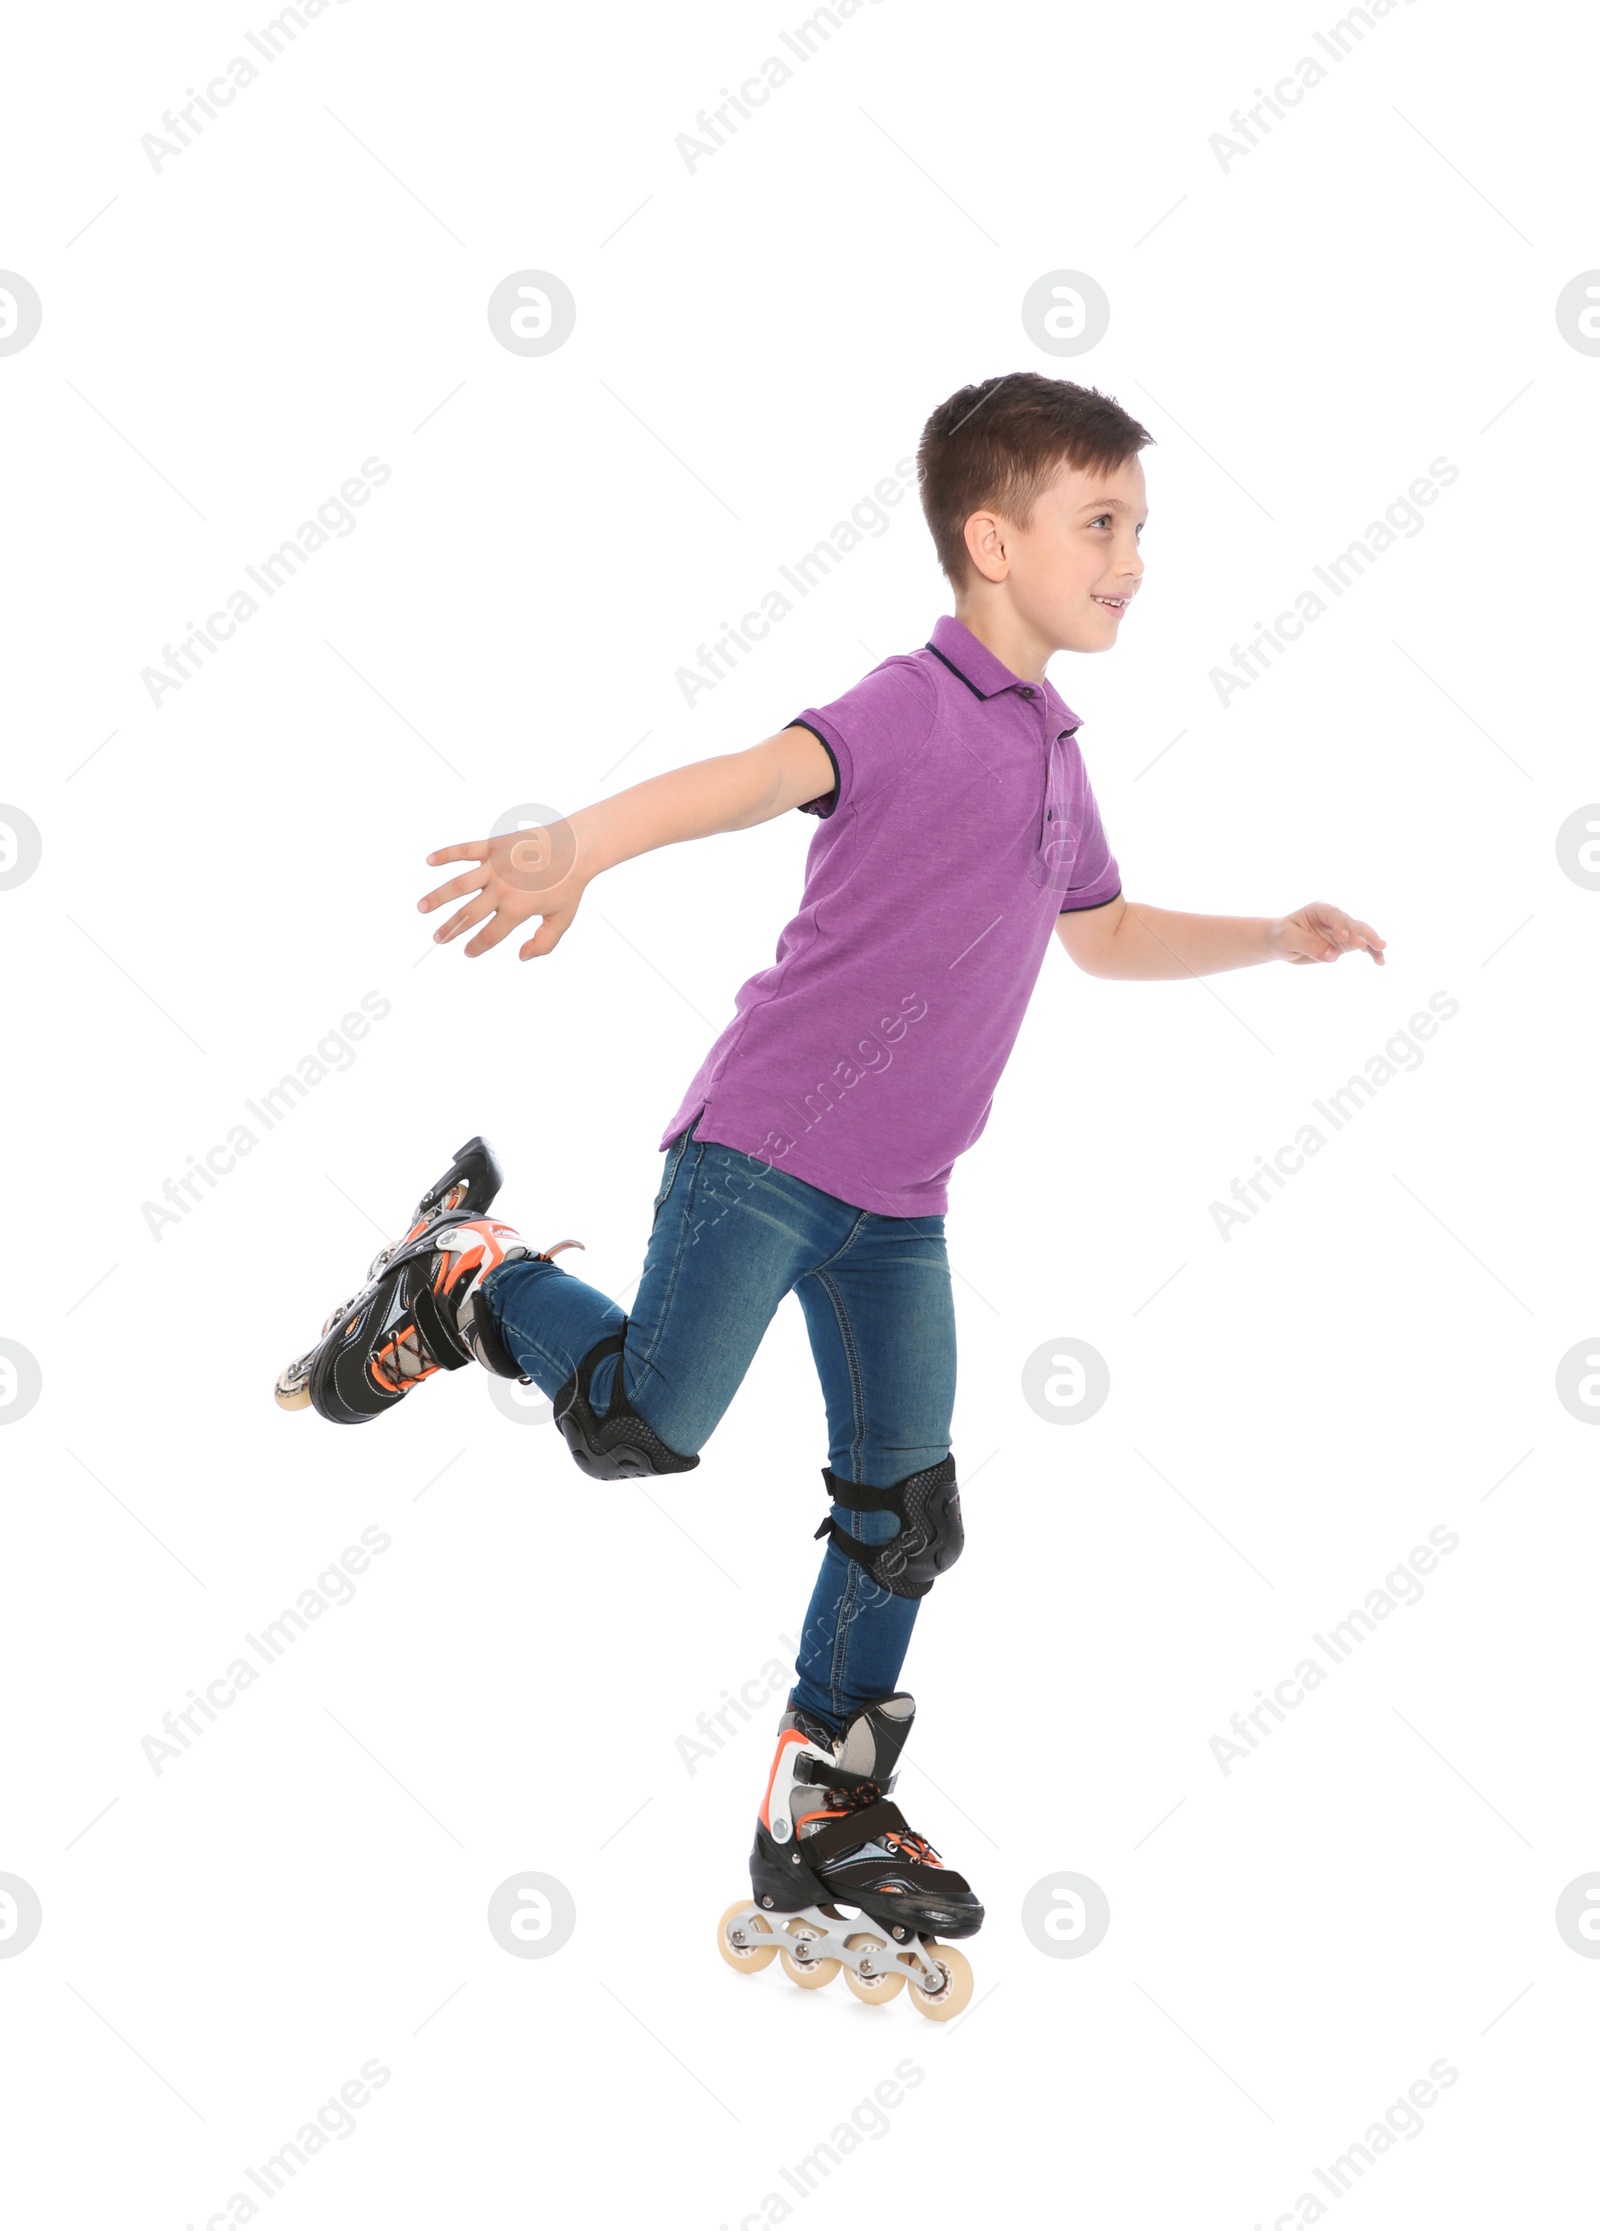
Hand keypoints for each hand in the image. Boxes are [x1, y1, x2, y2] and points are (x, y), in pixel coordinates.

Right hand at [418, 822, 585, 958]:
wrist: (577, 847)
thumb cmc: (571, 885)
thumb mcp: (562, 920)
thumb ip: (543, 943)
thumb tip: (521, 957)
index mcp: (517, 910)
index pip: (489, 935)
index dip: (476, 947)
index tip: (467, 952)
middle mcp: (501, 890)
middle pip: (468, 915)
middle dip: (450, 929)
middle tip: (438, 939)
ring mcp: (495, 867)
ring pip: (458, 885)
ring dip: (437, 898)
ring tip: (421, 908)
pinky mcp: (494, 846)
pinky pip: (464, 850)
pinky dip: (445, 854)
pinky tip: (429, 861)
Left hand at [1269, 901, 1385, 965]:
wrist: (1280, 942)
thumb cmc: (1280, 936)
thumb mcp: (1287, 939)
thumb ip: (1309, 945)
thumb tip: (1333, 956)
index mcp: (1319, 909)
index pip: (1334, 915)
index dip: (1341, 924)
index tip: (1344, 937)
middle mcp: (1334, 918)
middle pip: (1352, 923)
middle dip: (1361, 933)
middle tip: (1370, 944)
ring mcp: (1342, 930)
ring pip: (1361, 933)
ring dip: (1371, 942)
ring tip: (1381, 951)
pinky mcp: (1344, 943)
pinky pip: (1361, 947)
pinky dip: (1371, 953)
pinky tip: (1380, 961)